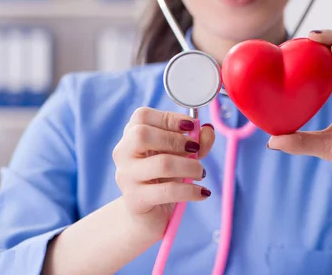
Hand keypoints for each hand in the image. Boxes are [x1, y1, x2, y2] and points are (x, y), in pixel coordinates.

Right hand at [112, 107, 214, 236]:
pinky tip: (202, 192)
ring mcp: (126, 177)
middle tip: (195, 151)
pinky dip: (191, 190)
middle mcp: (123, 153)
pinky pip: (168, 191)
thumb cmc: (164, 178)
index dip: (169, 118)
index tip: (191, 127)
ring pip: (162, 163)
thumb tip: (208, 130)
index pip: (142, 116)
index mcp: (131, 136)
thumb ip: (196, 141)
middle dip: (176, 140)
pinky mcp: (135, 200)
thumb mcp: (182, 156)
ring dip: (190, 166)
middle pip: (143, 135)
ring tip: (201, 172)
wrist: (149, 215)